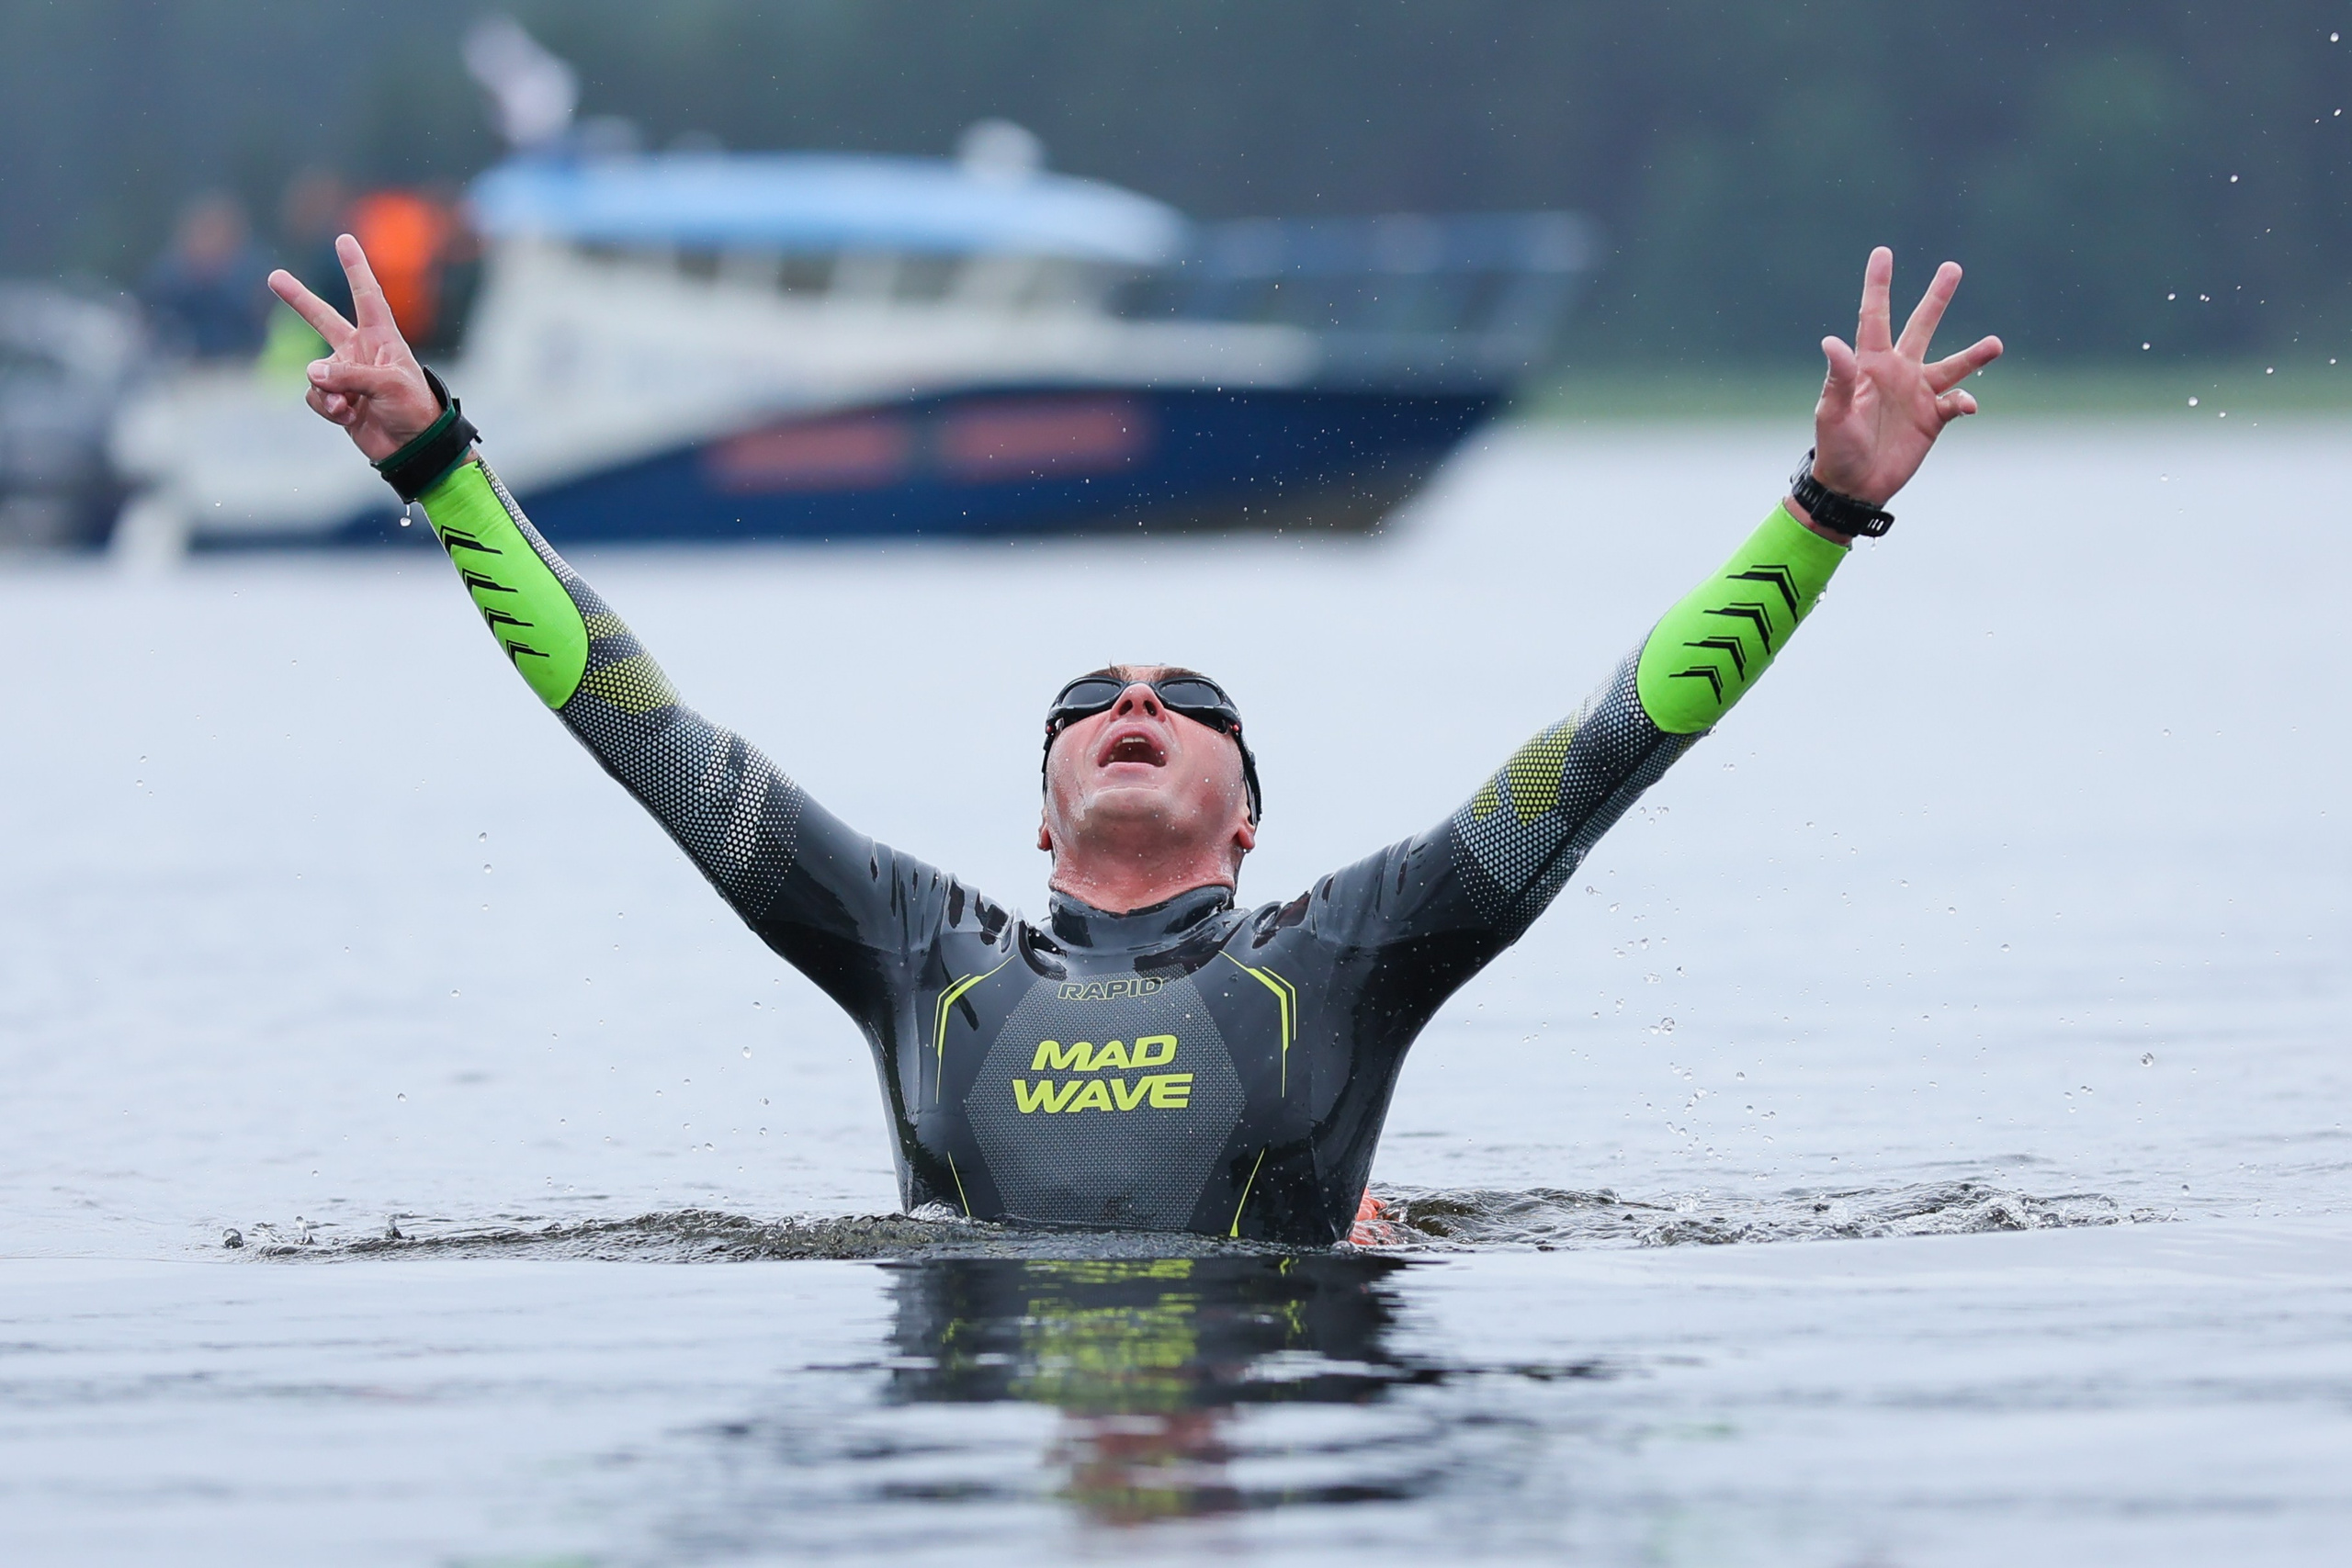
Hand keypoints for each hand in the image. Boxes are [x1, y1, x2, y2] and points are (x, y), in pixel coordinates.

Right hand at [266, 235, 441, 461]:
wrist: (413, 448)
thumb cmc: (413, 409)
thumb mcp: (388, 385)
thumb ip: (349, 375)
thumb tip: (311, 373)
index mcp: (382, 338)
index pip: (367, 295)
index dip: (356, 268)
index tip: (344, 240)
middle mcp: (360, 351)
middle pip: (323, 319)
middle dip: (298, 300)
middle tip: (274, 276)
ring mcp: (346, 375)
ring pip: (314, 372)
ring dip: (327, 390)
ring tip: (349, 405)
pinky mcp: (336, 399)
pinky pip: (315, 396)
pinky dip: (326, 407)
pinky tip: (346, 416)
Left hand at [1809, 247, 2001, 512]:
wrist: (1853, 487)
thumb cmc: (1834, 449)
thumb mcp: (1831, 413)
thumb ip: (1837, 378)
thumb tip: (1831, 341)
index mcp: (1869, 365)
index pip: (1874, 316)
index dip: (1878, 284)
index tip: (1883, 252)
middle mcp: (1898, 372)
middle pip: (1921, 327)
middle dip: (1937, 299)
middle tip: (1952, 268)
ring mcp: (1918, 394)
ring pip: (1953, 364)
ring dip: (1975, 354)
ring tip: (1996, 343)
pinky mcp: (1934, 418)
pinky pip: (1958, 402)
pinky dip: (1966, 401)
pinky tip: (1968, 406)